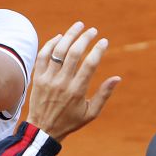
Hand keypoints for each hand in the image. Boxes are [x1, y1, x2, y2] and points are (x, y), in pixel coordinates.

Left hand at [25, 22, 120, 141]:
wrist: (43, 130)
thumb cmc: (70, 122)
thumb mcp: (90, 113)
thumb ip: (104, 95)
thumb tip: (117, 78)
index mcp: (77, 91)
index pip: (90, 64)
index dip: (98, 50)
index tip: (104, 41)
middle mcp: (62, 83)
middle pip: (74, 53)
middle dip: (85, 38)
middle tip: (92, 30)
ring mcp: (48, 79)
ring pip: (58, 51)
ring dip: (69, 35)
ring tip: (78, 26)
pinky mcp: (38, 78)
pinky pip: (43, 56)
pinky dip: (51, 44)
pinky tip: (60, 38)